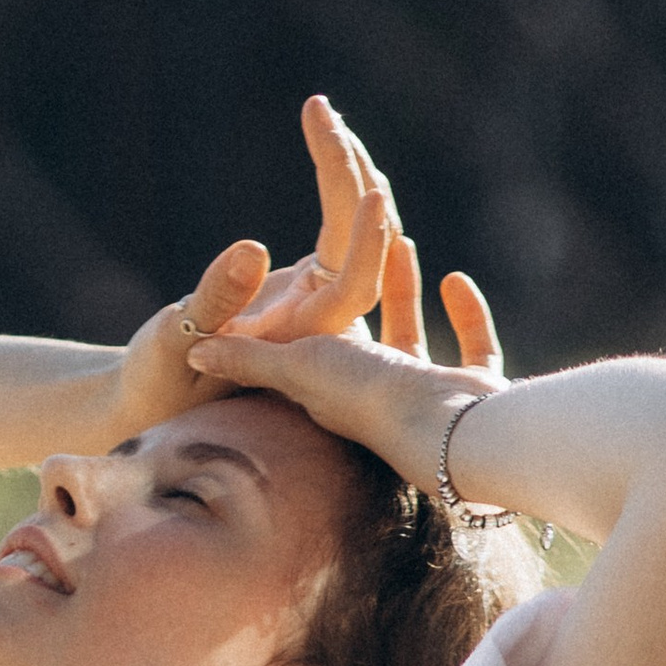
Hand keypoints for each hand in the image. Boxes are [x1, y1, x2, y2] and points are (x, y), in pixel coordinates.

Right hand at [103, 95, 403, 438]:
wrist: (155, 394)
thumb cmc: (159, 380)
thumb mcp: (173, 343)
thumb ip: (214, 301)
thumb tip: (252, 250)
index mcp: (305, 341)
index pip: (355, 288)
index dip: (367, 242)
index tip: (372, 190)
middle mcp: (325, 320)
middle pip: (366, 243)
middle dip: (350, 173)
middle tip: (320, 111)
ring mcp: (321, 299)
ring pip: (358, 231)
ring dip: (347, 170)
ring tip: (321, 113)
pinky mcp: (311, 283)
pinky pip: (343, 228)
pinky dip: (337, 185)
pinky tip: (330, 142)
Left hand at [182, 249, 509, 502]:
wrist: (449, 432)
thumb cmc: (368, 396)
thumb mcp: (294, 370)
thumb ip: (248, 360)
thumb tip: (193, 352)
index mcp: (331, 388)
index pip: (306, 345)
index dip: (295, 312)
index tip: (290, 271)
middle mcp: (377, 395)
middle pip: (362, 331)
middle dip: (356, 283)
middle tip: (355, 233)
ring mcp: (427, 394)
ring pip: (411, 334)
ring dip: (403, 288)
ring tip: (401, 239)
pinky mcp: (471, 389)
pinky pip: (472, 344)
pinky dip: (465, 312)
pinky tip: (454, 277)